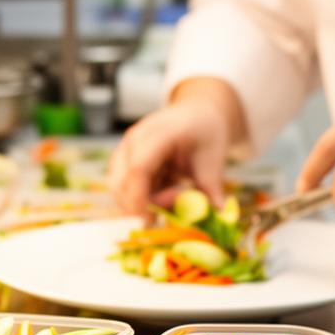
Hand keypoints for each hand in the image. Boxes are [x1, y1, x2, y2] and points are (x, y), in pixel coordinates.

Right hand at [107, 78, 244, 213]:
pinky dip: (140, 198)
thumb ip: (211, 188)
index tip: (152, 219)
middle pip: (121, 181)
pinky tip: (163, 192)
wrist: (196, 115)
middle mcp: (136, 139)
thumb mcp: (214, 158)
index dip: (140, 196)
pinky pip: (123, 189)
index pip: (140, 166)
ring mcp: (126, 150)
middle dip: (139, 206)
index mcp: (161, 132)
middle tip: (166, 215)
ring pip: (118, 188)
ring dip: (140, 203)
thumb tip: (216, 214)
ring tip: (171, 198)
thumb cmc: (204, 133)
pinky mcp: (123, 162)